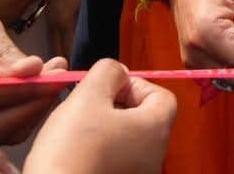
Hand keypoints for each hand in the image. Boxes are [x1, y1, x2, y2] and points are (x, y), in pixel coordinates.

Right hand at [25, 59, 175, 173]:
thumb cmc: (72, 151)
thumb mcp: (88, 95)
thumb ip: (108, 72)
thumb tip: (118, 71)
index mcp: (156, 129)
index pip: (161, 96)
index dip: (134, 85)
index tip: (107, 88)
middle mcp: (154, 157)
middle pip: (143, 118)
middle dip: (115, 106)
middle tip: (86, 108)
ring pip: (126, 141)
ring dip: (104, 130)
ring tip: (76, 133)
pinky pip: (114, 162)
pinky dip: (98, 154)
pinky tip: (75, 155)